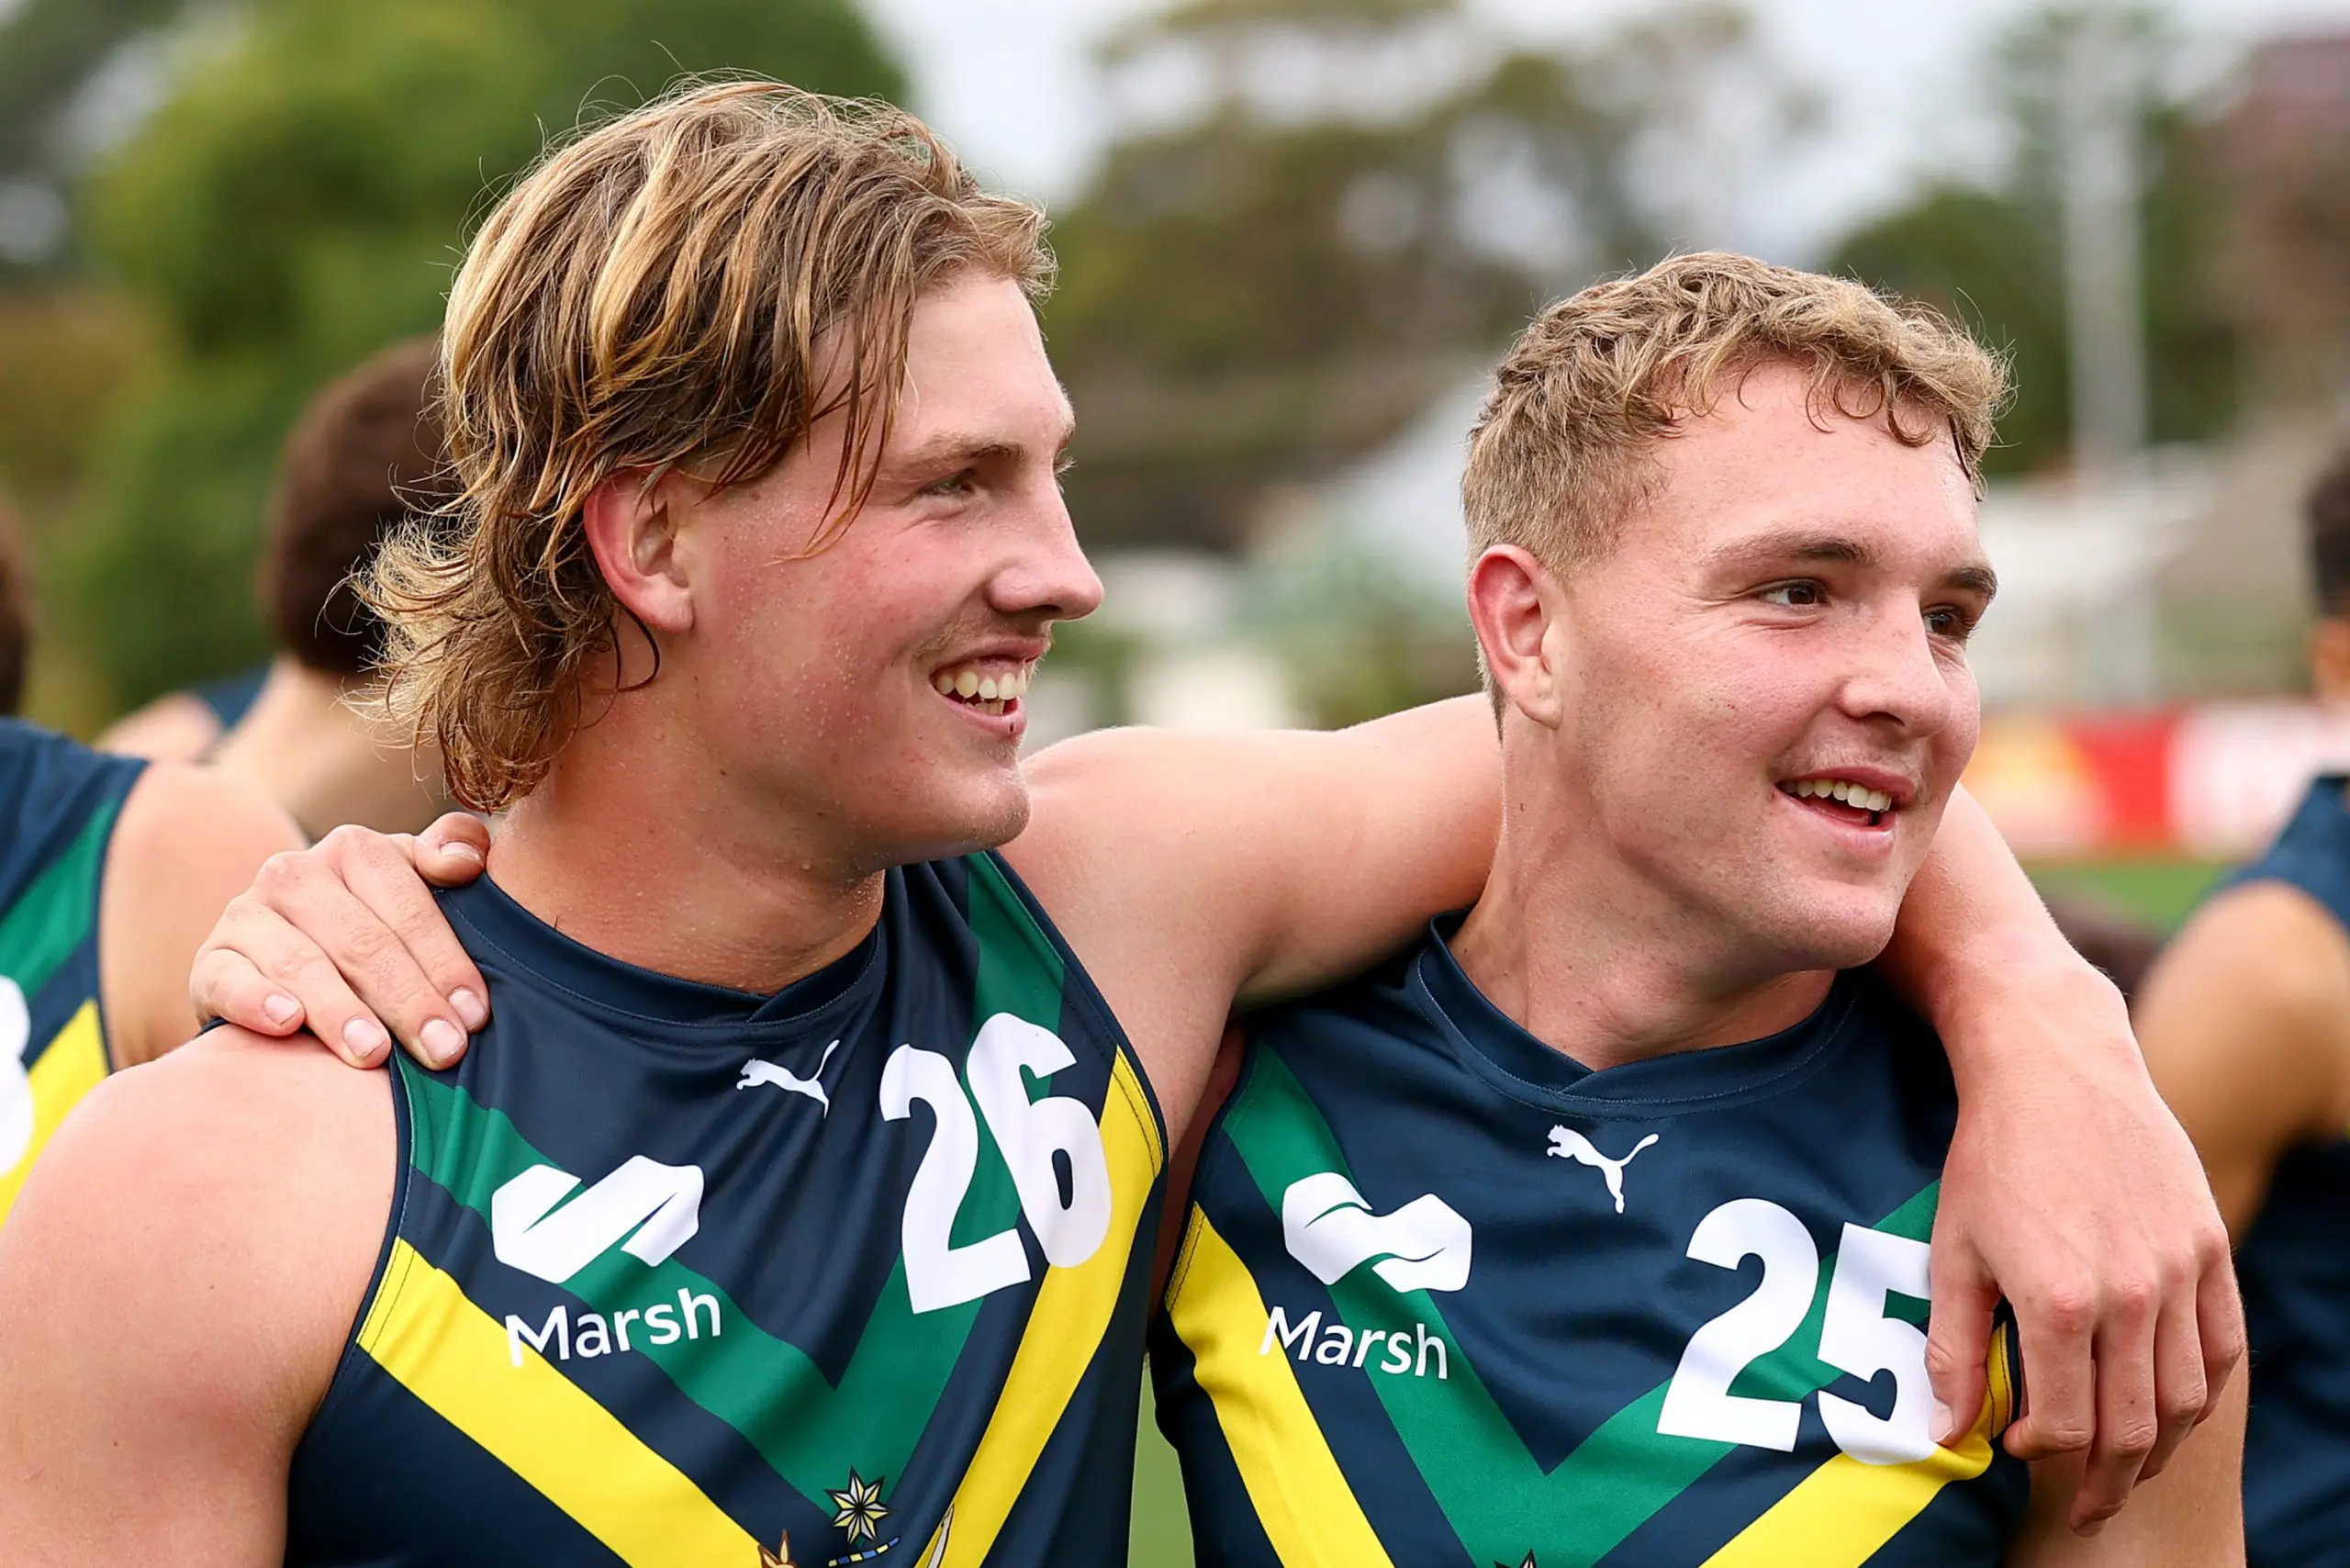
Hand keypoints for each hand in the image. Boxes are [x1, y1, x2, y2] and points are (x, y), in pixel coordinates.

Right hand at [188, 814, 493, 1068]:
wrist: (281, 960)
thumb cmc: (373, 923)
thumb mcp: (414, 884)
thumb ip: (448, 855)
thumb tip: (467, 858)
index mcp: (355, 849)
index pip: (409, 907)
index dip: (446, 961)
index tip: (475, 1015)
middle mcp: (294, 873)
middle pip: (362, 941)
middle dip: (408, 1000)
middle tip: (444, 1050)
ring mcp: (247, 915)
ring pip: (302, 963)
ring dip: (341, 1011)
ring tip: (375, 1053)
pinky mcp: (211, 961)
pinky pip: (230, 979)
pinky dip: (257, 1000)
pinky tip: (287, 1024)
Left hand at [1924, 962, 2241, 1535]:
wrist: (2054, 1066)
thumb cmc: (1990, 1158)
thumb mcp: (1953, 1251)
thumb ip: (1955, 1350)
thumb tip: (1946, 1432)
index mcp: (2061, 1301)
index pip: (2066, 1424)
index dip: (2042, 1455)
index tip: (2019, 1452)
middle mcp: (2132, 1294)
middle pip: (2134, 1427)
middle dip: (2105, 1479)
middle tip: (2082, 1503)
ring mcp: (2180, 1271)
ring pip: (2187, 1398)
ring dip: (2158, 1446)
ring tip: (2124, 1465)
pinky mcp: (2209, 1246)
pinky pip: (2222, 1346)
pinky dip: (2201, 1390)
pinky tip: (2170, 1405)